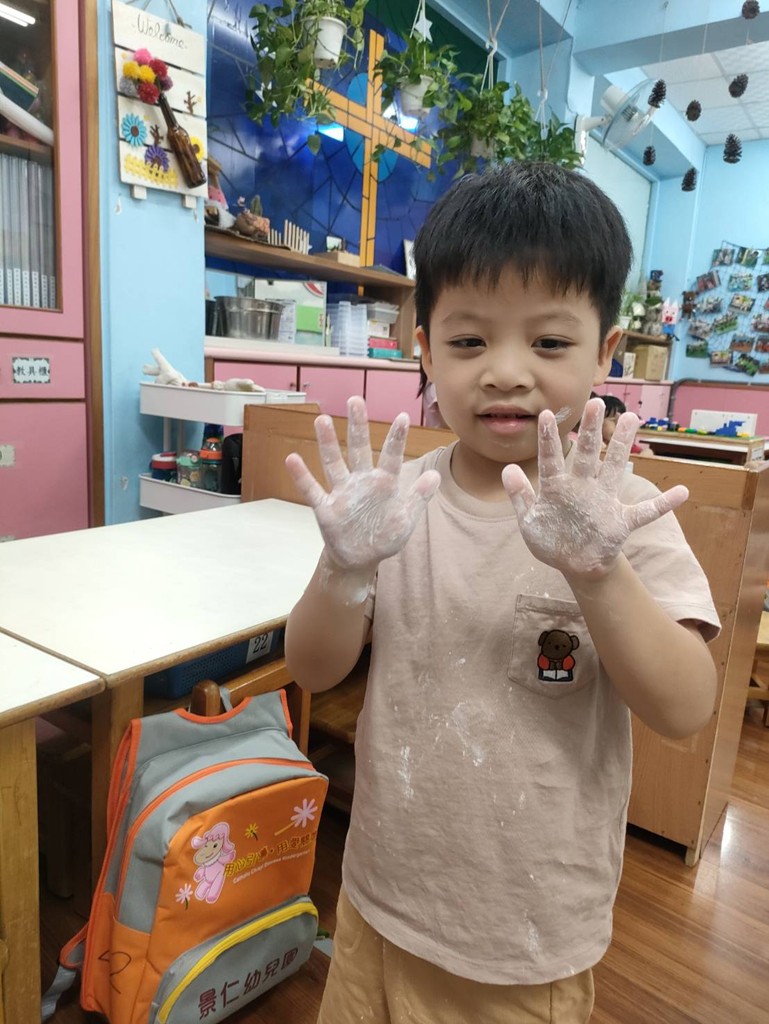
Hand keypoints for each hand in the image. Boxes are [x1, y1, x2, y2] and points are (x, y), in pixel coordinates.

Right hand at [285, 397, 439, 573]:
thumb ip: (418, 497)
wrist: (360, 558)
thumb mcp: (406, 519)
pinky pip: (312, 490)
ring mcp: (342, 493)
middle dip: (358, 426)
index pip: (391, 456)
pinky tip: (292, 459)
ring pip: (333, 463)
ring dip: (328, 443)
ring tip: (322, 419)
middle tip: (356, 399)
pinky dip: (302, 476)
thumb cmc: (384, 535)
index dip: (396, 438)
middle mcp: (361, 482)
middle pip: (358, 449)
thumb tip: (436, 475)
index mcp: (384, 483)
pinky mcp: (326, 509)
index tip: (402, 416)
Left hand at [501, 398, 687, 578]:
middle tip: (595, 402)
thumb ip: (520, 496)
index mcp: (558, 488)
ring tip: (631, 419)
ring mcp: (604, 502)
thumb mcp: (529, 522)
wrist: (576, 565)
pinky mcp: (621, 522)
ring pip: (615, 468)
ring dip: (622, 446)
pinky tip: (682, 493)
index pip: (552, 459)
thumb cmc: (552, 540)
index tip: (548, 414)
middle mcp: (583, 488)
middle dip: (590, 429)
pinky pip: (646, 512)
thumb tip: (508, 469)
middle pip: (586, 454)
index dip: (549, 439)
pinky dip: (664, 504)